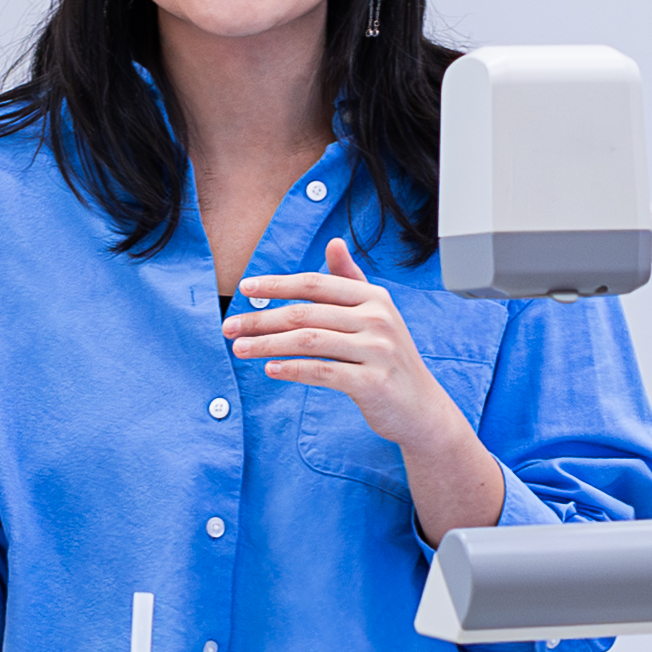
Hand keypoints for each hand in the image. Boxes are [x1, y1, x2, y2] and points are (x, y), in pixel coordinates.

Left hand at [225, 239, 467, 453]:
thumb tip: (334, 243)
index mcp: (374, 298)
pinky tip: (270, 370)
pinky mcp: (372, 382)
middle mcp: (378, 319)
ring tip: (240, 349)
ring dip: (267, 345)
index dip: (277, 284)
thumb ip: (352, 281)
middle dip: (261, 319)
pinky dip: (291, 370)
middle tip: (230, 328)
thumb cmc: (390, 359)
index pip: (315, 284)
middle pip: (305, 313)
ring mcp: (377, 351)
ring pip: (308, 341)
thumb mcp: (376, 315)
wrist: (421, 408)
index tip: (245, 289)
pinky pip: (322, 372)